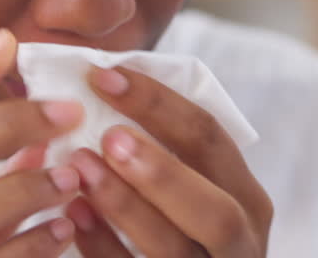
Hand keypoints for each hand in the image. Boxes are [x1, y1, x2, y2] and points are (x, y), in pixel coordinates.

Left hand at [65, 67, 271, 256]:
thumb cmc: (182, 222)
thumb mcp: (196, 185)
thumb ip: (166, 146)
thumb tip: (101, 83)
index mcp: (244, 196)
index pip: (210, 138)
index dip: (158, 104)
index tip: (102, 77)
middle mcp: (239, 242)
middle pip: (215, 209)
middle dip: (162, 172)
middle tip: (109, 138)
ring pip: (174, 248)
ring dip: (125, 206)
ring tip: (81, 169)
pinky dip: (102, 245)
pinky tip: (73, 215)